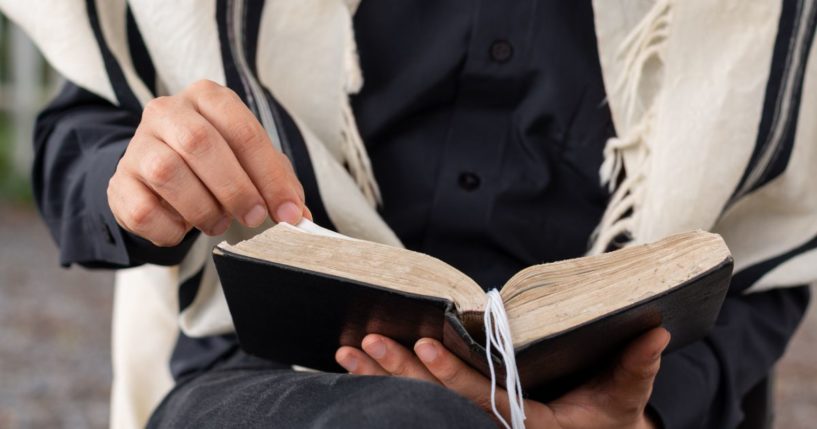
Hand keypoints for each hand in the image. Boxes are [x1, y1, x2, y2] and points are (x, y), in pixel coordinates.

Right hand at [108, 80, 308, 245]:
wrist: (159, 178)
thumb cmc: (216, 167)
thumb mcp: (251, 165)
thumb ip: (278, 185)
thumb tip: (300, 215)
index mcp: (208, 98)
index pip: (243, 131)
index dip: (270, 176)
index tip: (288, 211)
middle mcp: (168, 112)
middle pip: (200, 143)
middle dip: (236, 188)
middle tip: (255, 217)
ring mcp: (138, 145)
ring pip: (166, 173)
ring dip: (203, 208)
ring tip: (218, 222)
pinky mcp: (119, 182)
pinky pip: (143, 209)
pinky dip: (171, 228)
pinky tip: (183, 227)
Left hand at [335, 328, 668, 428]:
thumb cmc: (606, 423)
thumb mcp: (624, 402)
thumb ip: (635, 370)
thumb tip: (656, 333)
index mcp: (528, 426)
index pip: (484, 399)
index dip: (452, 375)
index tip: (423, 346)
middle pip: (439, 403)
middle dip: (400, 375)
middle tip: (363, 344)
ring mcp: (473, 426)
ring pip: (421, 405)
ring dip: (382, 379)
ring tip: (345, 353)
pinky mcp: (463, 417)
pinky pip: (420, 402)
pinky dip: (389, 383)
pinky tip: (358, 364)